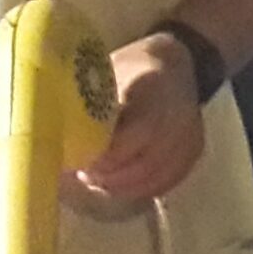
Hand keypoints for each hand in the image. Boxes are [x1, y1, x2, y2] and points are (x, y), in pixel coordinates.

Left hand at [72, 33, 206, 203]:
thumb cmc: (133, 68)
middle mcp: (179, 117)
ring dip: (122, 186)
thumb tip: (58, 134)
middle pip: (142, 165)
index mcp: (155, 91)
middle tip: (83, 174)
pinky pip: (165, 183)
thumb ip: (91, 105)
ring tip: (97, 179)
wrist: (178, 65)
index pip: (131, 138)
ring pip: (152, 179)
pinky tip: (119, 183)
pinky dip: (139, 188)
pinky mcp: (194, 153)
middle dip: (109, 176)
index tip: (79, 160)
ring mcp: (190, 137)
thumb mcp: (108, 74)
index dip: (104, 157)